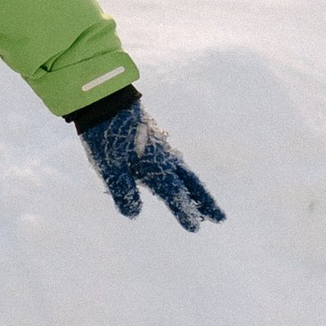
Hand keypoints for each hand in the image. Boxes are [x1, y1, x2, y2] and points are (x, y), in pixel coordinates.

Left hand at [72, 92, 224, 231]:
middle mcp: (164, 157)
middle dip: (204, 201)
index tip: (196, 227)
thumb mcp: (109, 166)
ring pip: (184, 172)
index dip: (184, 211)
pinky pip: (174, 161)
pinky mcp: (152, 139)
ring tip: (203, 203)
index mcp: (156, 166)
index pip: (174, 194)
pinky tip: (179, 177)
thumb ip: (123, 191)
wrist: (106, 97)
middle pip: (190, 183)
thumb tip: (134, 214)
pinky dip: (182, 174)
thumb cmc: (105, 133)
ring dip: (195, 189)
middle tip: (219, 218)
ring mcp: (160, 147)